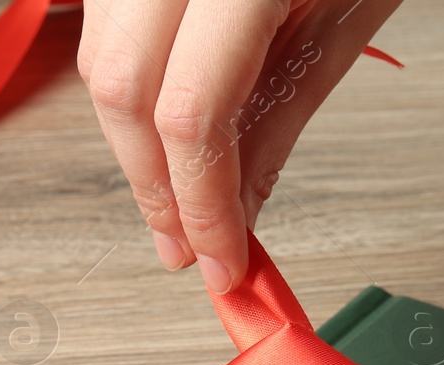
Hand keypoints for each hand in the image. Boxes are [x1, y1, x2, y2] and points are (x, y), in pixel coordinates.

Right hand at [77, 0, 401, 292]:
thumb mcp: (343, 18)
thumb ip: (279, 120)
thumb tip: (238, 210)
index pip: (189, 113)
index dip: (198, 204)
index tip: (220, 261)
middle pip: (124, 91)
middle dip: (154, 188)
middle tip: (188, 248)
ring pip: (100, 62)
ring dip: (136, 146)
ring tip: (183, 200)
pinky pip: (105, 27)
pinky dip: (134, 90)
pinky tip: (170, 133)